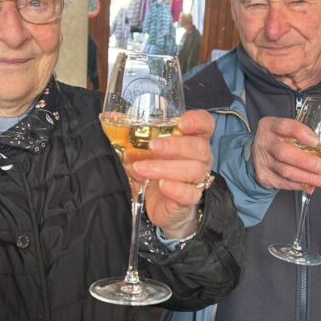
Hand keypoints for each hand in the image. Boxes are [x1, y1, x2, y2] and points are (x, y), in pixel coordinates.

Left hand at [131, 109, 213, 237]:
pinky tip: (161, 185)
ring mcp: (197, 179)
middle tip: (153, 147)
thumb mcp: (143, 148)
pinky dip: (176, 189)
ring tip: (142, 168)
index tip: (182, 123)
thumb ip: (131, 132)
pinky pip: (190, 194)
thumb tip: (114, 117)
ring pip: (193, 170)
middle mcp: (200, 158)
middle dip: (175, 145)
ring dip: (165, 167)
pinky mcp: (189, 199)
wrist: (158, 203)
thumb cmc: (154, 168)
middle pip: (200, 147)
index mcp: (192, 139)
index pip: (206, 124)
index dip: (198, 121)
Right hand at [252, 116, 320, 191]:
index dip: (301, 133)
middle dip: (307, 162)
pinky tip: (311, 185)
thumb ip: (312, 134)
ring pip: (285, 171)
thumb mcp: (289, 131)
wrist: (255, 153)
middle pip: (285, 153)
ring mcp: (263, 161)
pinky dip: (299, 185)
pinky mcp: (264, 176)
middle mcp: (265, 143)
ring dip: (307, 177)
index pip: (285, 127)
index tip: (317, 142)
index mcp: (272, 126)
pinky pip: (283, 183)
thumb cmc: (278, 139)